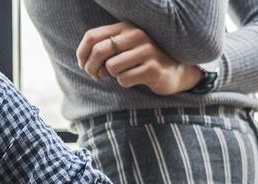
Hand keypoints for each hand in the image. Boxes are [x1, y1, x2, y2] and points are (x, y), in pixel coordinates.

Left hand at [76, 21, 205, 96]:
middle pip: (99, 51)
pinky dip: (125, 83)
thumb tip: (88, 65)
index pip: (92, 36)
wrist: (175, 71)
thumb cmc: (143, 61)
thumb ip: (105, 52)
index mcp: (126, 27)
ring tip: (122, 75)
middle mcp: (136, 35)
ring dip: (112, 76)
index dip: (82, 53)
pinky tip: (134, 80)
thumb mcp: (124, 50)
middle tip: (95, 76)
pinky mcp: (152, 69)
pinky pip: (124, 80)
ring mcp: (146, 51)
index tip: (82, 65)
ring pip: (111, 67)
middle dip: (91, 67)